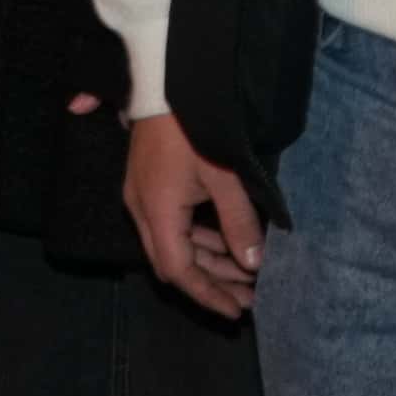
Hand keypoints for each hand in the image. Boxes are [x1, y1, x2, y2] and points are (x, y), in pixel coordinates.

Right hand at [126, 111, 262, 318]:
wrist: (163, 84)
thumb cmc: (196, 129)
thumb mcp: (226, 177)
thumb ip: (239, 223)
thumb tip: (253, 265)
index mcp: (157, 212)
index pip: (178, 270)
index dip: (207, 295)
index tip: (236, 311)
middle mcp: (142, 210)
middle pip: (171, 263)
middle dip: (210, 284)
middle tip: (248, 298)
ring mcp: (141, 197)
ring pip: (172, 245)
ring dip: (206, 262)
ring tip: (245, 275)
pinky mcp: (148, 186)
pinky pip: (171, 226)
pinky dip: (198, 241)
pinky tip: (225, 245)